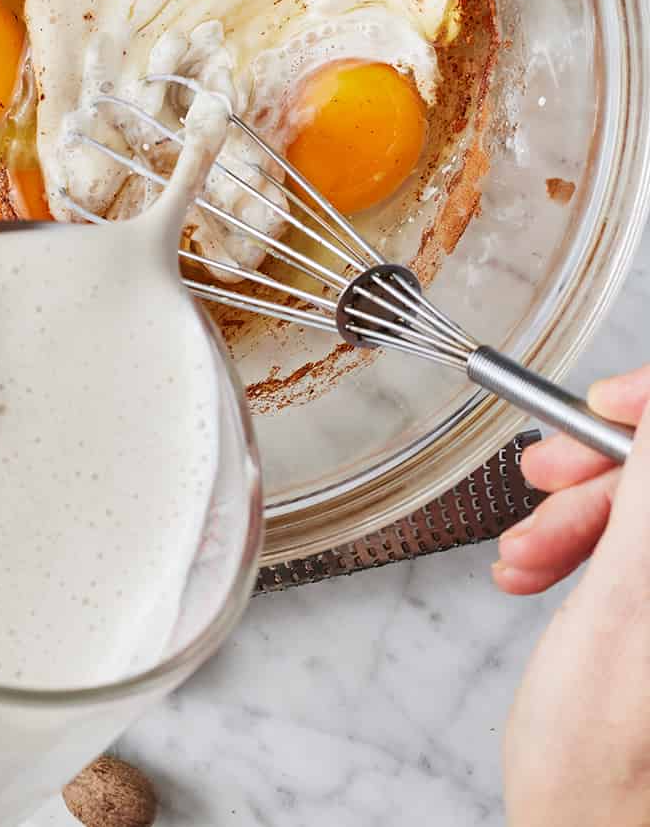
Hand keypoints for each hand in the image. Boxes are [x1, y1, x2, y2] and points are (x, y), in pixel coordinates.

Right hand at [495, 365, 649, 825]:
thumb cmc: (604, 762)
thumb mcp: (627, 597)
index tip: (600, 401)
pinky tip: (540, 570)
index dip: (648, 403)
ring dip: (581, 515)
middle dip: (602, 467)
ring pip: (649, 513)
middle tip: (543, 477)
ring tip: (526, 553)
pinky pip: (640, 555)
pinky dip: (586, 549)